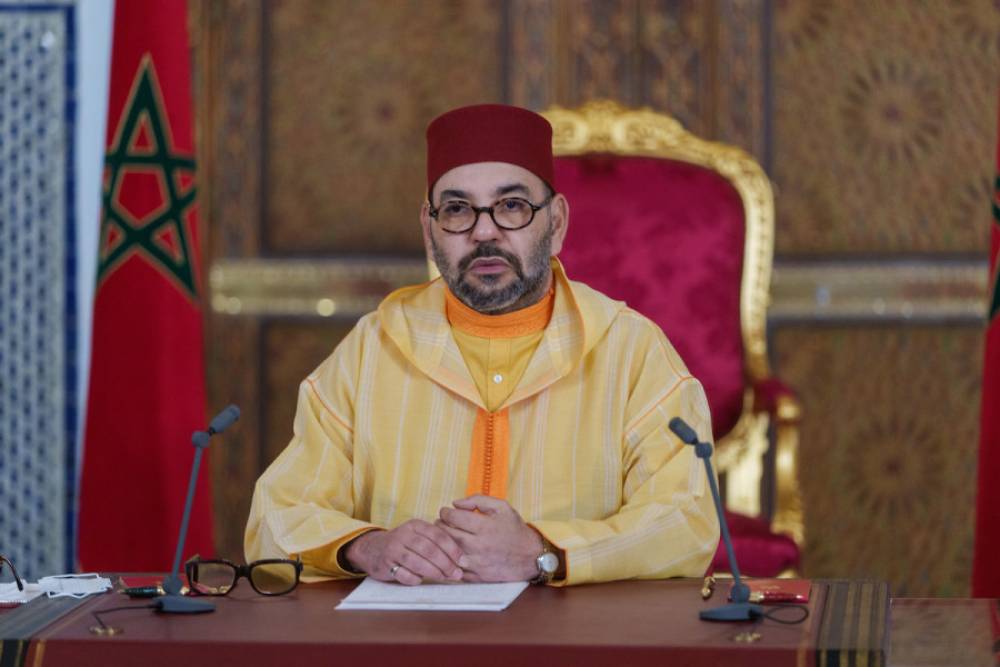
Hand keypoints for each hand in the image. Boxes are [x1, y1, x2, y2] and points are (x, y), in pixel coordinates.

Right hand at [344, 520, 463, 585]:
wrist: (373, 548)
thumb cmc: (404, 544)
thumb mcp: (418, 536)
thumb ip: (436, 543)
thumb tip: (461, 560)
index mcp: (416, 525)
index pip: (438, 536)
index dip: (453, 549)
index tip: (463, 561)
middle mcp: (404, 534)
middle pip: (429, 550)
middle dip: (446, 564)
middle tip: (457, 574)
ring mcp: (393, 549)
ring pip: (417, 562)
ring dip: (434, 572)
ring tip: (444, 578)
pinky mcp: (385, 563)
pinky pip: (404, 574)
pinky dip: (415, 578)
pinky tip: (421, 579)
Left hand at [436, 495, 542, 581]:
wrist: (531, 557)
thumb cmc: (515, 529)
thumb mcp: (502, 507)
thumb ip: (478, 500)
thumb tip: (456, 503)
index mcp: (485, 527)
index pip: (453, 517)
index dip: (445, 512)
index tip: (445, 512)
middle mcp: (479, 546)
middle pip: (447, 534)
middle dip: (440, 526)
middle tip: (441, 523)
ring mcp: (477, 564)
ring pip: (448, 553)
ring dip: (442, 543)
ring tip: (444, 537)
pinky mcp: (476, 577)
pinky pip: (455, 568)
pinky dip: (449, 560)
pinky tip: (451, 552)